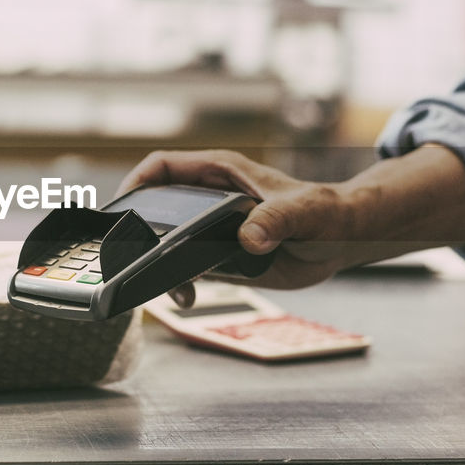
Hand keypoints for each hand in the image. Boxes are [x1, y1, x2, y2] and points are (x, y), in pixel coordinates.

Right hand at [119, 149, 353, 293]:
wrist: (344, 240)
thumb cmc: (327, 211)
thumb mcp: (304, 211)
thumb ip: (276, 220)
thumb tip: (249, 239)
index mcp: (221, 173)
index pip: (162, 167)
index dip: (135, 182)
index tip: (121, 207)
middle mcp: (209, 200)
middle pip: (155, 208)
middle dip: (137, 232)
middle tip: (129, 257)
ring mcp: (212, 230)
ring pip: (167, 243)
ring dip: (157, 265)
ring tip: (167, 287)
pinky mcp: (221, 257)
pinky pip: (187, 268)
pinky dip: (178, 283)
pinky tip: (188, 297)